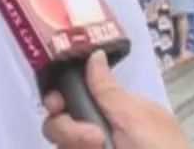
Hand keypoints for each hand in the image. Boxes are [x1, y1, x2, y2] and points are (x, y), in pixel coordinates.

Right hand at [41, 50, 189, 148]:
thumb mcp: (137, 118)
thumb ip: (108, 90)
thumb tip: (94, 54)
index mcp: (117, 112)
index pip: (76, 95)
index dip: (60, 97)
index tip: (57, 102)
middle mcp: (100, 133)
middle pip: (60, 122)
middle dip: (67, 129)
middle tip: (94, 140)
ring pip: (60, 144)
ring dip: (73, 144)